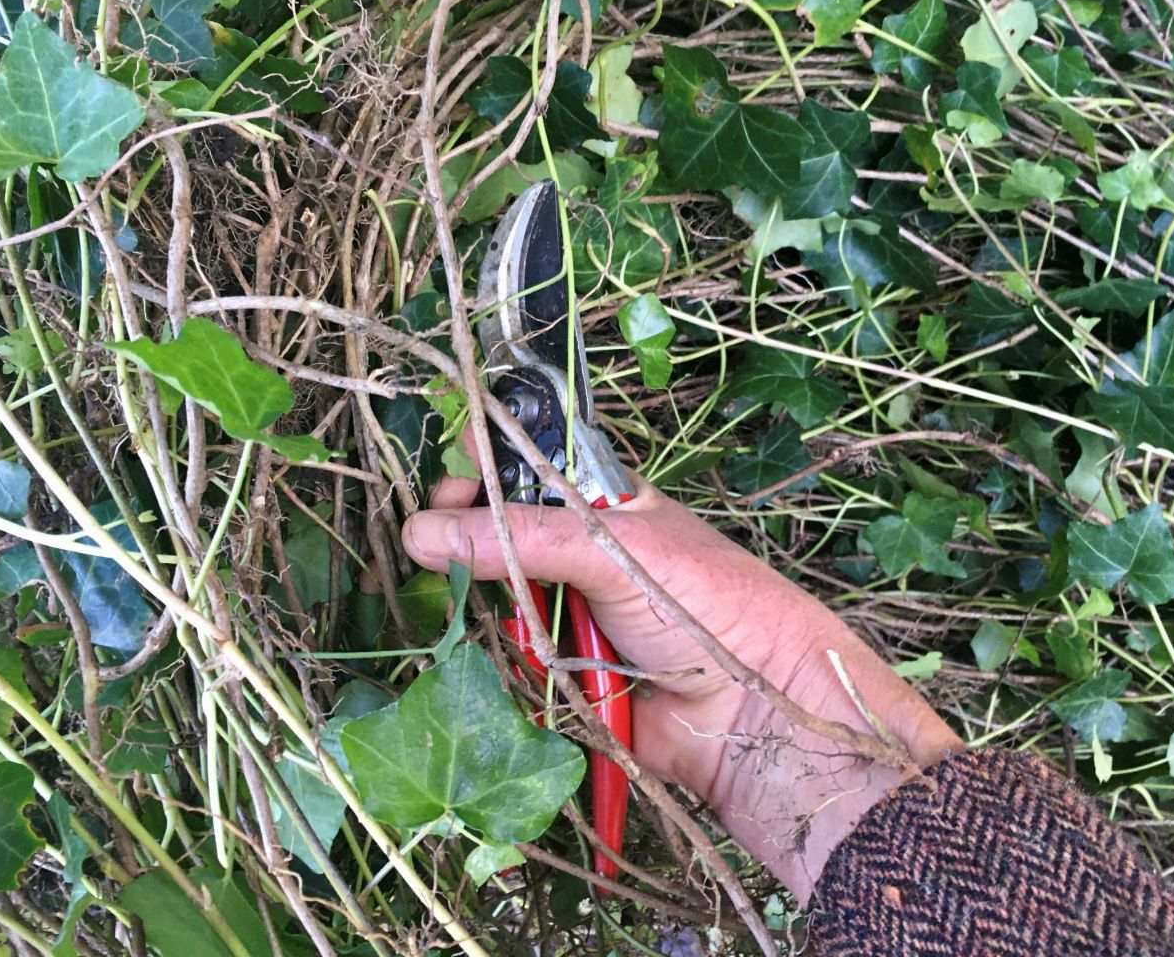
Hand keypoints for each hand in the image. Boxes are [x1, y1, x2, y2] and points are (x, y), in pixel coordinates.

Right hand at [402, 452, 959, 902]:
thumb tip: (421, 532)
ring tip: (485, 600)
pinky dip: (501, 654)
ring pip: (495, 591)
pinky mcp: (557, 670)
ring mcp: (565, 609)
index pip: (526, 464)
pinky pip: (506, 654)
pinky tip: (508, 650)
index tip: (452, 479)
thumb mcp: (612, 548)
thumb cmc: (701, 600)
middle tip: (440, 539)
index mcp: (597, 501)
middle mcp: (575, 549)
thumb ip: (519, 536)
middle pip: (496, 527)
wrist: (752, 710)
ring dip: (482, 598)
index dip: (485, 463)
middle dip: (465, 532)